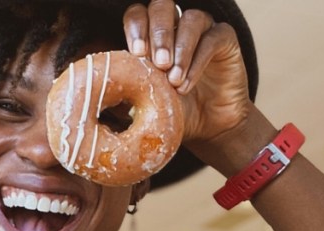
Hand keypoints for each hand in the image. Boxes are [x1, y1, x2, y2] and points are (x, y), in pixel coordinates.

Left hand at [123, 0, 251, 143]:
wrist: (209, 127)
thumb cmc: (174, 111)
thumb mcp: (144, 101)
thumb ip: (126, 87)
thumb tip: (98, 86)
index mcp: (151, 34)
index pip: (138, 15)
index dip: (136, 28)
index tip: (137, 53)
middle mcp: (176, 25)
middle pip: (162, 7)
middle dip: (158, 34)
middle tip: (159, 64)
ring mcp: (202, 29)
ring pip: (191, 19)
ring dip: (180, 49)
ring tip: (174, 80)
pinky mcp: (225, 39)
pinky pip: (213, 37)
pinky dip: (199, 59)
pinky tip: (187, 83)